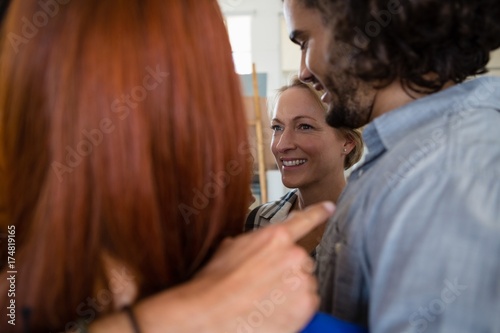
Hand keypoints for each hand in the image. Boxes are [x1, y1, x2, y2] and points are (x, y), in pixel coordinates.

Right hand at [194, 201, 334, 332]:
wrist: (212, 313)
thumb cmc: (216, 283)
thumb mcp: (230, 248)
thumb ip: (254, 242)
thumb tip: (254, 246)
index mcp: (276, 237)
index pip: (304, 219)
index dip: (319, 212)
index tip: (329, 207)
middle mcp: (294, 255)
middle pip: (301, 261)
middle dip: (288, 271)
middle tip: (266, 283)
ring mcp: (302, 280)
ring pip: (304, 283)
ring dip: (291, 290)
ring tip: (266, 299)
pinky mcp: (307, 305)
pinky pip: (308, 303)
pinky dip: (295, 308)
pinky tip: (274, 311)